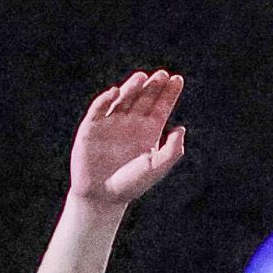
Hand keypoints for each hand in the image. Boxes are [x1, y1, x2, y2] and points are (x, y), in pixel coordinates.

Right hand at [70, 69, 185, 206]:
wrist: (102, 196)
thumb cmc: (131, 184)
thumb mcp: (156, 168)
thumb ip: (172, 151)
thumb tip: (181, 128)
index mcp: (148, 132)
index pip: (160, 107)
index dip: (169, 93)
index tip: (177, 79)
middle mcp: (130, 123)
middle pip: (144, 98)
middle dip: (153, 86)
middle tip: (163, 75)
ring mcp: (111, 122)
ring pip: (123, 98)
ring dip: (132, 87)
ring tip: (143, 78)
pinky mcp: (92, 126)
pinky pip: (99, 108)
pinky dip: (105, 99)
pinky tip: (115, 93)